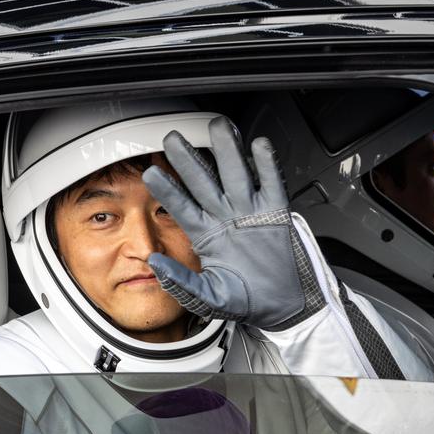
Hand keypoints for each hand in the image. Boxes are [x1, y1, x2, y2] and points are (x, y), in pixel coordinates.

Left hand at [142, 116, 321, 331]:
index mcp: (206, 235)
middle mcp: (226, 218)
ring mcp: (250, 212)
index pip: (181, 207)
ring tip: (217, 127)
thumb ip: (180, 282)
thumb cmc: (246, 301)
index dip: (167, 190)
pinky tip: (258, 146)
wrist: (283, 306)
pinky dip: (267, 165)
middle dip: (188, 159)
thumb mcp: (207, 298)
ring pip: (235, 174)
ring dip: (226, 150)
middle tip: (173, 138)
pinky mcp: (276, 213)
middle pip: (204, 182)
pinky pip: (271, 183)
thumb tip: (154, 264)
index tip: (150, 174)